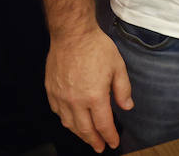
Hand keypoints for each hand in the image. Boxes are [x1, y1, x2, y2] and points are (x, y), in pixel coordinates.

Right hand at [44, 28, 132, 152]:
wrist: (72, 35)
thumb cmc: (96, 48)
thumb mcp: (118, 66)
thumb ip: (123, 89)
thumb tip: (126, 106)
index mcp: (95, 96)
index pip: (103, 124)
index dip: (109, 136)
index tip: (113, 143)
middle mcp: (76, 101)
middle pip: (85, 129)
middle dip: (94, 141)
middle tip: (100, 147)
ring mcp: (61, 97)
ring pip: (69, 124)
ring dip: (80, 134)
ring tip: (88, 138)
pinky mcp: (51, 91)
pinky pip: (58, 113)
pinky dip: (67, 121)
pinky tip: (72, 121)